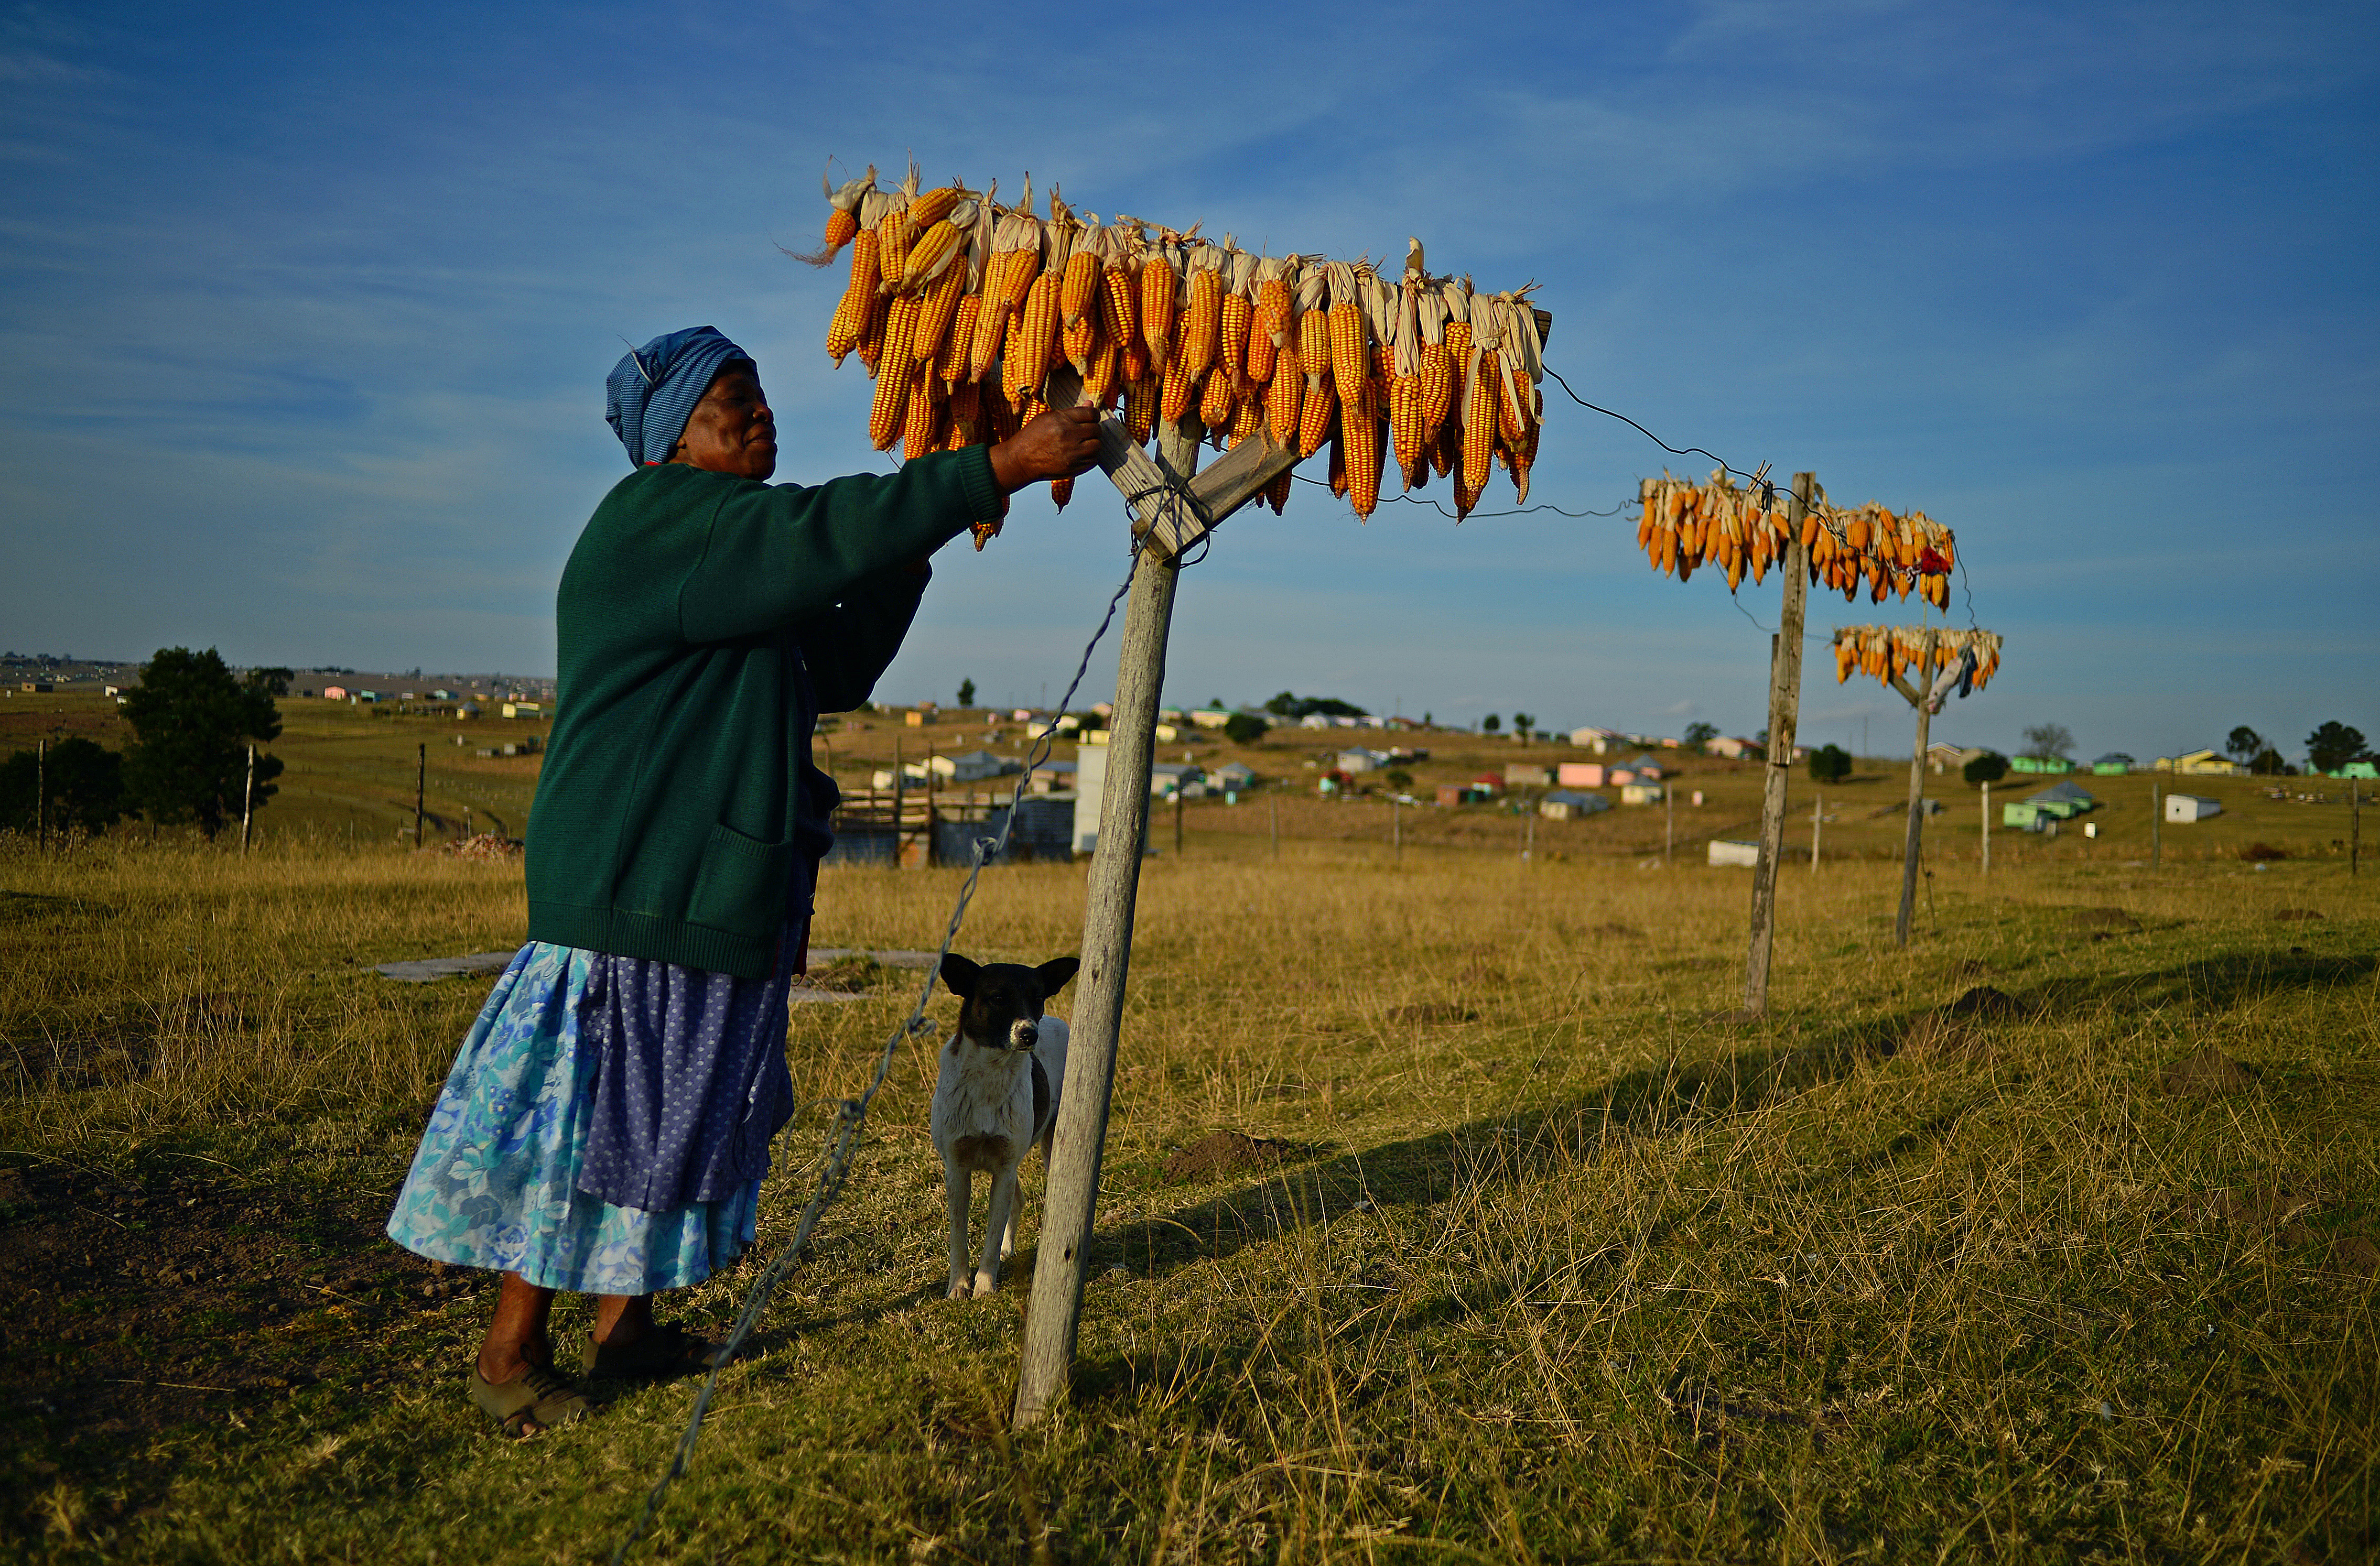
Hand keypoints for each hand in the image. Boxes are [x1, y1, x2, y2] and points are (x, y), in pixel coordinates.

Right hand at [988, 406, 1102, 492]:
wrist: (1021, 460)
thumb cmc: (1033, 436)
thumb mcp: (1047, 418)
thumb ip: (1071, 412)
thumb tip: (1091, 404)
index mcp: (1061, 420)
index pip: (1091, 413)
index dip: (1093, 415)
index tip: (1090, 418)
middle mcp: (1068, 435)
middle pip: (1096, 429)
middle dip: (1093, 429)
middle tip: (1085, 432)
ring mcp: (1072, 453)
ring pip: (1097, 445)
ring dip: (1093, 443)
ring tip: (1083, 443)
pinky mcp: (1074, 467)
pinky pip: (1093, 460)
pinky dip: (1090, 456)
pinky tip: (1080, 454)